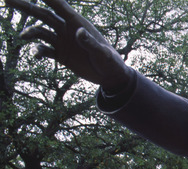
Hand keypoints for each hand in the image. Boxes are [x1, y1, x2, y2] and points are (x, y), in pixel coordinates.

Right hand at [7, 0, 132, 90]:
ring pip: (40, 32)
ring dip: (30, 32)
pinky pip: (44, 50)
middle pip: (43, 15)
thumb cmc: (110, 62)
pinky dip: (38, 50)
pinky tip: (35, 54)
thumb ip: (90, 43)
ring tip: (23, 36)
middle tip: (6, 0)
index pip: (59, 5)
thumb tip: (77, 32)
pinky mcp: (61, 54)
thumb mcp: (102, 54)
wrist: (110, 76)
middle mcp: (67, 29)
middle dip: (25, 7)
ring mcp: (62, 41)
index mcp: (78, 23)